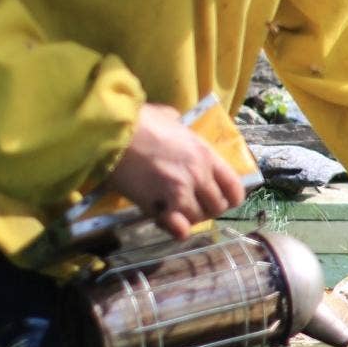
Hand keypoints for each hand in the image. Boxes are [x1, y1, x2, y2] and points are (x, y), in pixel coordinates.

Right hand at [108, 104, 245, 239]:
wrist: (112, 133)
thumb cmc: (140, 121)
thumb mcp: (170, 117)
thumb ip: (181, 126)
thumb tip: (177, 122)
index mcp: (206, 154)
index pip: (235, 187)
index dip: (230, 197)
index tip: (219, 198)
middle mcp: (200, 175)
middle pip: (218, 207)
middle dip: (207, 209)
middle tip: (191, 205)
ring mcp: (181, 192)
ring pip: (197, 218)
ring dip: (187, 218)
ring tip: (175, 211)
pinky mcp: (160, 205)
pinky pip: (178, 228)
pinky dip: (174, 229)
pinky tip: (166, 221)